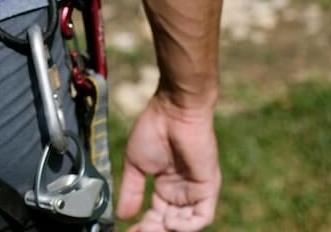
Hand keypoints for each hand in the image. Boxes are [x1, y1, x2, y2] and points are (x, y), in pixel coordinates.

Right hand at [117, 93, 220, 230]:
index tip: (127, 231)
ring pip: (185, 224)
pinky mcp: (208, 187)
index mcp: (166, 187)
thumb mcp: (135, 164)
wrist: (173, 111)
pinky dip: (187, 226)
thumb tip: (122, 214)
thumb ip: (131, 190)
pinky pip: (202, 216)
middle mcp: (182, 192)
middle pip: (169, 223)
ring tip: (149, 229)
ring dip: (167, 229)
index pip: (156, 217)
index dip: (142, 227)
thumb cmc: (153, 129)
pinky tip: (170, 224)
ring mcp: (195, 190)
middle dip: (152, 230)